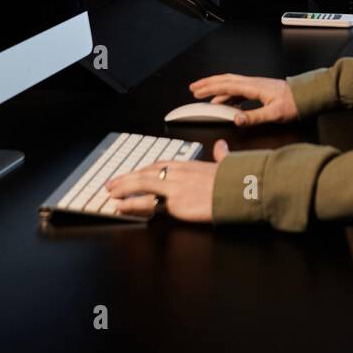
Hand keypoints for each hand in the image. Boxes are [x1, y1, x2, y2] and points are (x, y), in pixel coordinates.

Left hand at [105, 140, 228, 222]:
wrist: (242, 189)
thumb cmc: (235, 178)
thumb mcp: (225, 162)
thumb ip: (221, 155)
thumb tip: (222, 145)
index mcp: (188, 164)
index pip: (159, 164)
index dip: (144, 169)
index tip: (134, 173)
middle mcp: (178, 173)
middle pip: (146, 172)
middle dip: (127, 178)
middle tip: (112, 183)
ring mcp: (175, 187)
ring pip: (142, 184)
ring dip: (124, 188)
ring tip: (111, 193)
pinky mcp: (175, 202)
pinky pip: (148, 203)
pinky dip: (131, 204)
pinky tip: (120, 206)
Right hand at [188, 73, 299, 126]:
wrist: (307, 96)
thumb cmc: (294, 103)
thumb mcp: (274, 114)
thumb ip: (254, 117)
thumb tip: (236, 119)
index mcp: (254, 87)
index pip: (227, 85)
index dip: (210, 88)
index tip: (197, 91)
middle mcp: (253, 83)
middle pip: (226, 80)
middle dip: (208, 84)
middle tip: (194, 88)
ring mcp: (256, 85)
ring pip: (231, 84)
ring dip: (216, 88)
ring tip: (205, 95)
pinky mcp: (259, 90)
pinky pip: (238, 90)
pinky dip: (228, 94)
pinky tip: (226, 102)